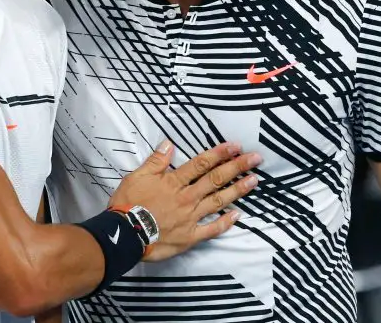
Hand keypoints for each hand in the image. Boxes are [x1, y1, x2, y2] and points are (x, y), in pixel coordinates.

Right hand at [109, 141, 260, 261]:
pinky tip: (238, 215)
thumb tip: (169, 143)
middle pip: (215, 179)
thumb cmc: (128, 204)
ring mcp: (190, 218)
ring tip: (254, 180)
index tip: (235, 145)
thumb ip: (155, 161)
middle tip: (255, 158)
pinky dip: (225, 222)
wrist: (125, 234)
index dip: (219, 153)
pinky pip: (211, 229)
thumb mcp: (136, 176)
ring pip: (218, 201)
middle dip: (236, 167)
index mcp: (174, 182)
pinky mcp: (190, 236)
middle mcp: (186, 198)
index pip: (200, 164)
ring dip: (237, 190)